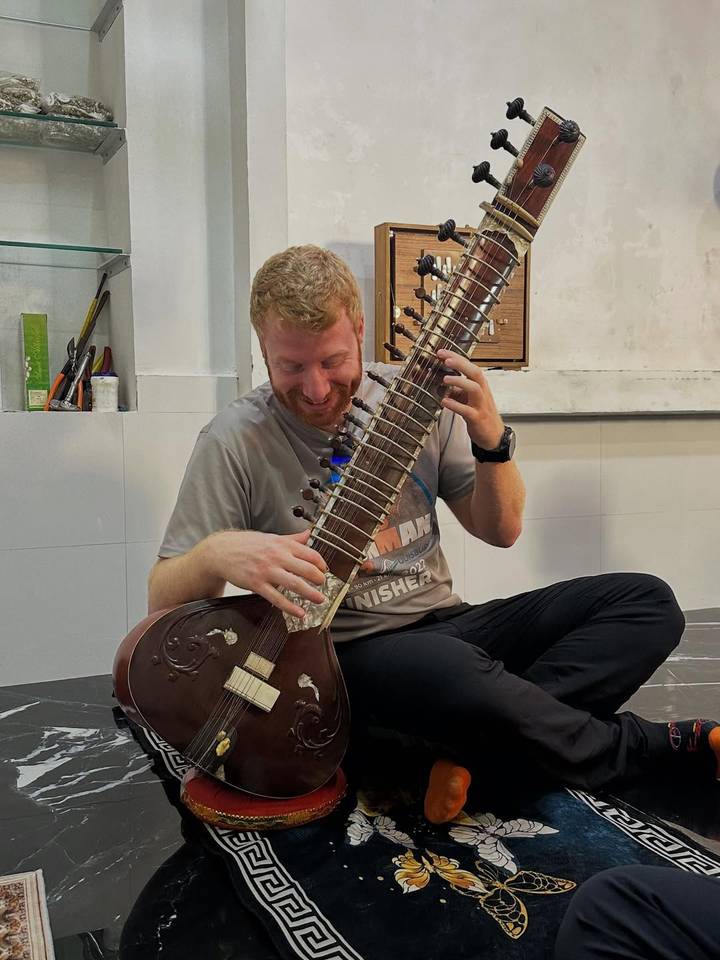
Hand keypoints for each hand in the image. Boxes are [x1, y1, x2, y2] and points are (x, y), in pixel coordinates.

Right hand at [202, 529, 327, 618]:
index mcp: (282, 544)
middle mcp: (277, 556)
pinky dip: (290, 607)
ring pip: (295, 584)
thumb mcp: (271, 537)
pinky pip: (277, 598)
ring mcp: (267, 571)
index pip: (309, 553)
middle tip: (324, 585)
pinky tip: (299, 612)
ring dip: (310, 593)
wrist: (221, 551)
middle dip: (319, 579)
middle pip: (306, 569)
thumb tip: (308, 534)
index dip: (321, 564)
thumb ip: (291, 538)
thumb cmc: (246, 545)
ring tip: (320, 600)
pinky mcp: (257, 584)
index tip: (324, 570)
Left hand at [437, 349, 504, 449]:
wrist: (494, 436)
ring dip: (459, 382)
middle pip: (475, 373)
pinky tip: (444, 402)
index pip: (469, 366)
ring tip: (445, 379)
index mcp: (480, 385)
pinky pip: (467, 411)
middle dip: (460, 364)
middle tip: (445, 359)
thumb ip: (457, 389)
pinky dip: (455, 405)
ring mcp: (480, 405)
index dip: (456, 358)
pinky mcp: (477, 418)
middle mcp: (482, 392)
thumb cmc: (482, 414)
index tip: (442, 352)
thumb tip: (442, 380)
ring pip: (474, 389)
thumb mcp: (469, 398)